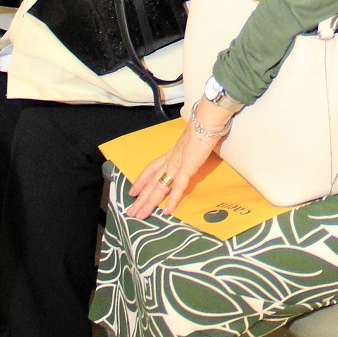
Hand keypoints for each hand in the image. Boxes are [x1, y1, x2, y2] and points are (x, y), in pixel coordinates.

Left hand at [128, 104, 230, 218]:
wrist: (206, 121)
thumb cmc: (202, 127)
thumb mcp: (191, 141)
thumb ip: (189, 148)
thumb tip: (192, 150)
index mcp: (171, 153)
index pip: (151, 169)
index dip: (141, 181)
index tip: (133, 191)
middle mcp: (170, 160)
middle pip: (152, 182)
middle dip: (141, 198)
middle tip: (131, 211)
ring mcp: (177, 165)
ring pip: (159, 187)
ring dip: (149, 202)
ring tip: (141, 215)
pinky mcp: (187, 168)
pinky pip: (178, 187)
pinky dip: (172, 200)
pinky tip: (167, 211)